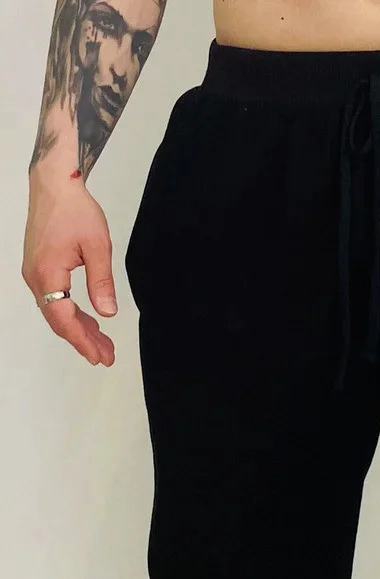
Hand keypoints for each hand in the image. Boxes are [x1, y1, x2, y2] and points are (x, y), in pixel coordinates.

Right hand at [22, 171, 116, 365]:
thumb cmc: (75, 209)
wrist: (54, 183)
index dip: (82, 341)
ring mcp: (35, 272)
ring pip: (56, 311)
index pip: (64, 319)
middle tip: (106, 356)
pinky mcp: (39, 267)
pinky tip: (89, 320)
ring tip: (103, 343)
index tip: (100, 357)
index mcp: (47, 273)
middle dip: (83, 340)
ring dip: (79, 328)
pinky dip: (72, 312)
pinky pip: (54, 298)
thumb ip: (102, 282)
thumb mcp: (97, 246)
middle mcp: (35, 277)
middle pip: (58, 320)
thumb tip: (107, 313)